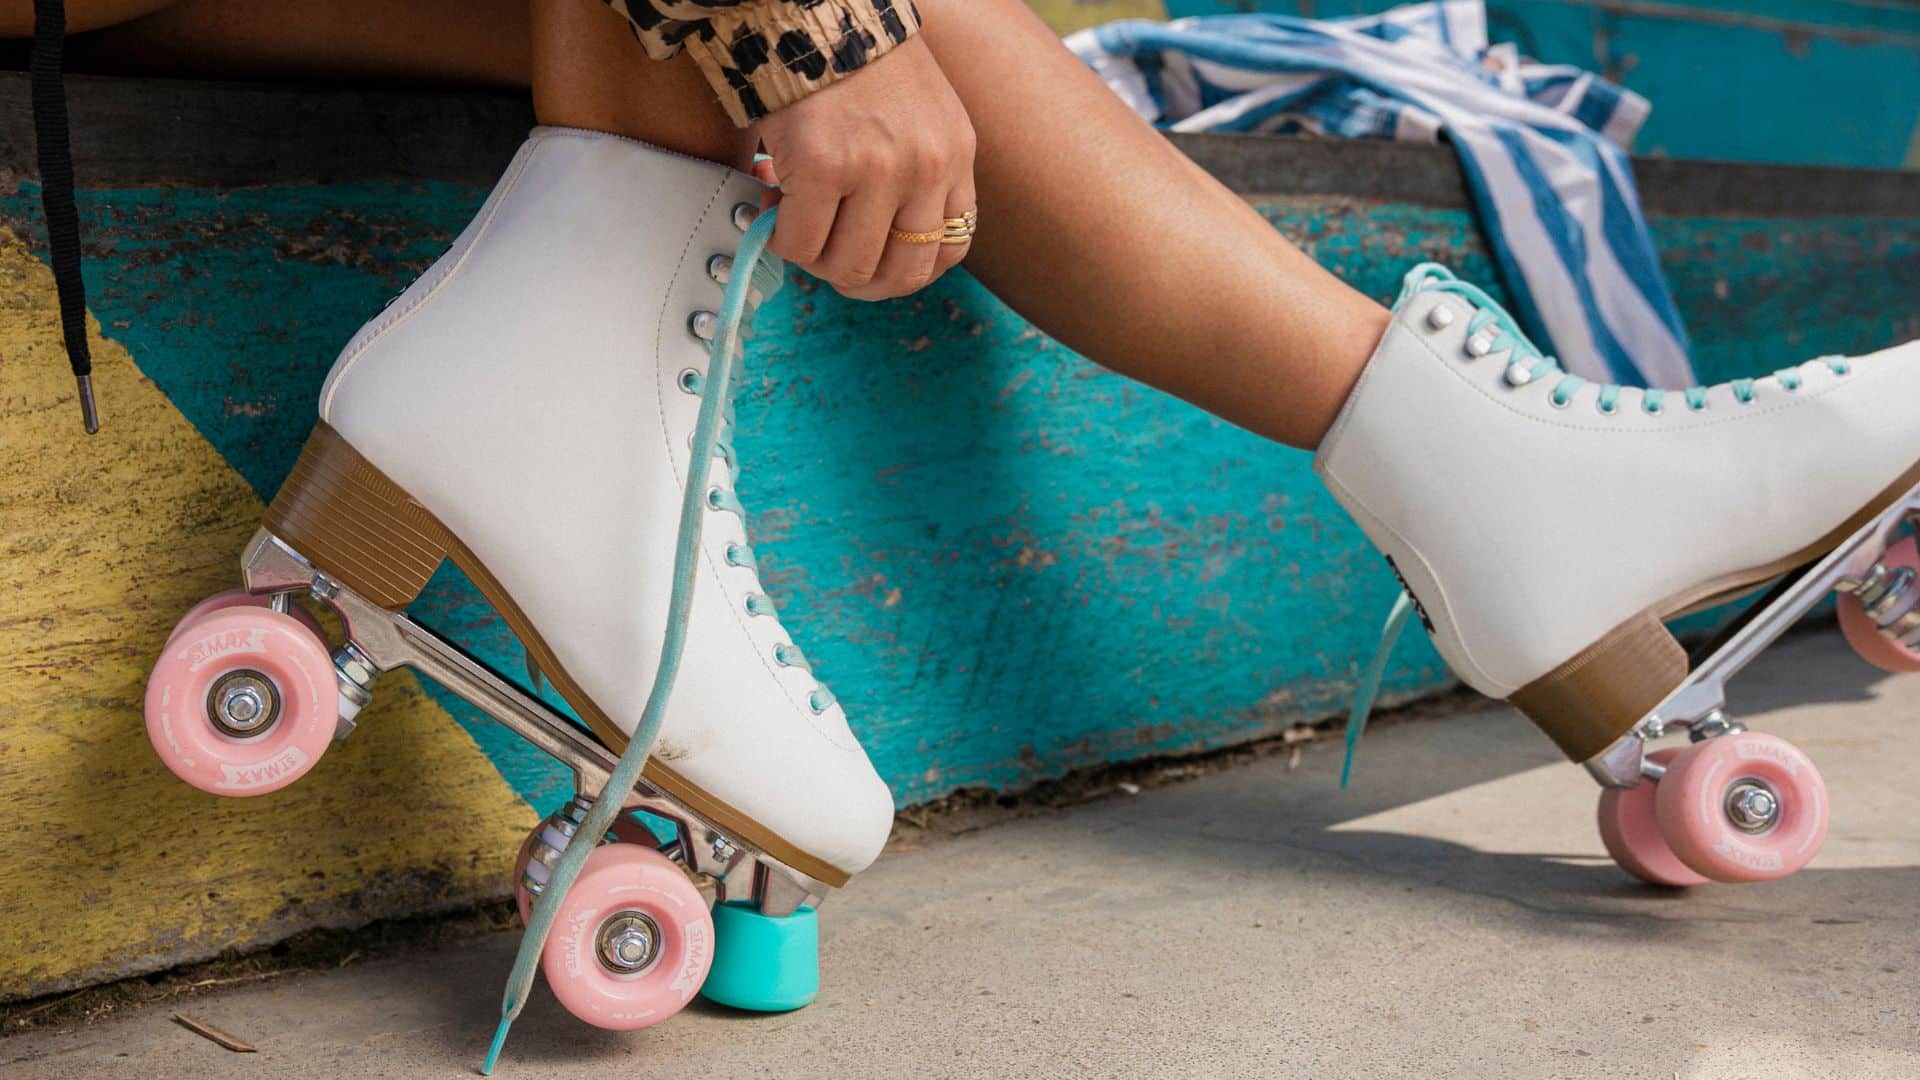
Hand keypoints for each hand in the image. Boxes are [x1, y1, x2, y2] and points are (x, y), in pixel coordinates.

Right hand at [752, 36, 975, 300]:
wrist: (814, 6)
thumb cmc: (857, 57)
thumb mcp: (921, 113)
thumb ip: (916, 171)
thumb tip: (873, 240)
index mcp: (954, 155)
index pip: (949, 250)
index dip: (904, 269)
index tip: (873, 260)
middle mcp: (926, 167)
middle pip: (899, 273)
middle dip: (857, 276)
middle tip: (826, 254)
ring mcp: (878, 170)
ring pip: (848, 266)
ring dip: (816, 259)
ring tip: (797, 225)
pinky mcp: (826, 167)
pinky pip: (800, 242)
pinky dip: (781, 237)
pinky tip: (774, 205)